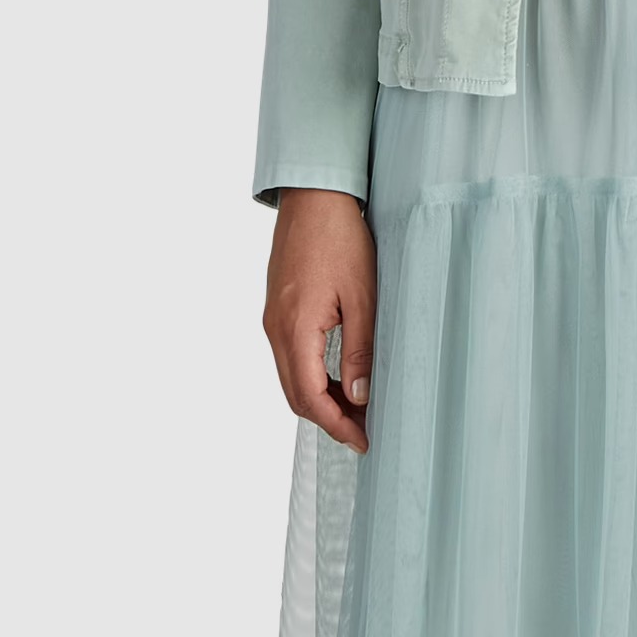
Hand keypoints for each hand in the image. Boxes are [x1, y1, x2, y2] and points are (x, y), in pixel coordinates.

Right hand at [263, 188, 376, 453]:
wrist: (314, 195)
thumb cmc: (341, 238)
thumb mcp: (362, 296)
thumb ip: (361, 349)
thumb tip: (360, 396)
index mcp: (295, 329)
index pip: (310, 398)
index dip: (337, 425)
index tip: (364, 440)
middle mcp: (275, 329)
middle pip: (295, 395)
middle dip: (328, 418)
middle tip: (364, 430)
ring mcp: (272, 318)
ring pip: (290, 377)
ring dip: (319, 398)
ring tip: (356, 407)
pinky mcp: (276, 307)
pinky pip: (289, 356)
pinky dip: (311, 375)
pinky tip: (338, 375)